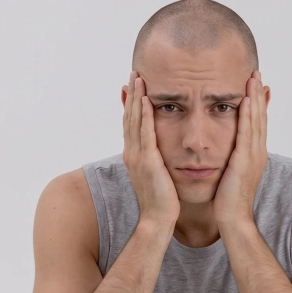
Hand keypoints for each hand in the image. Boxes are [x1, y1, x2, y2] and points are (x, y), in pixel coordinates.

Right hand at [122, 71, 180, 226]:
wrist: (158, 219)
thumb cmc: (162, 200)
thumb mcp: (157, 175)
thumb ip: (156, 159)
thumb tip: (160, 150)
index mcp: (135, 155)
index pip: (131, 123)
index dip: (131, 103)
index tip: (134, 84)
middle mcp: (132, 153)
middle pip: (129, 117)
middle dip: (132, 94)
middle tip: (134, 73)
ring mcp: (138, 156)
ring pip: (134, 120)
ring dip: (136, 97)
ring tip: (139, 78)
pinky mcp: (148, 161)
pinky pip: (145, 133)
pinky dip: (144, 115)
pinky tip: (147, 99)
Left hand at [213, 71, 268, 227]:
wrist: (233, 219)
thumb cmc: (228, 199)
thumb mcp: (232, 174)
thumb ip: (232, 158)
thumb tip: (229, 150)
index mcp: (254, 154)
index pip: (258, 123)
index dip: (258, 103)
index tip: (255, 84)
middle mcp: (257, 152)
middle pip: (260, 117)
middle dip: (259, 94)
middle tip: (257, 73)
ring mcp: (253, 155)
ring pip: (256, 121)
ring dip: (255, 98)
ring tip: (253, 78)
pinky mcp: (244, 160)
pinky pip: (247, 133)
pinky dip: (248, 115)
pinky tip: (246, 100)